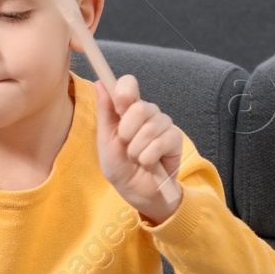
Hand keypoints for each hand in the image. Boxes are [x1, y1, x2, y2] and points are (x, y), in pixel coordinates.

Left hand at [94, 74, 182, 222]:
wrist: (134, 190)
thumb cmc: (119, 165)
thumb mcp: (105, 140)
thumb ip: (105, 112)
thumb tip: (100, 83)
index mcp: (128, 108)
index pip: (129, 83)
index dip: (124, 92)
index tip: (119, 107)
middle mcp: (148, 112)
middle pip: (140, 108)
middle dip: (127, 133)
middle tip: (126, 146)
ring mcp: (163, 124)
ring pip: (149, 129)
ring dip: (136, 150)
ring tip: (136, 158)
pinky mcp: (175, 139)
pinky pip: (160, 143)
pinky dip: (148, 158)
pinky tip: (149, 163)